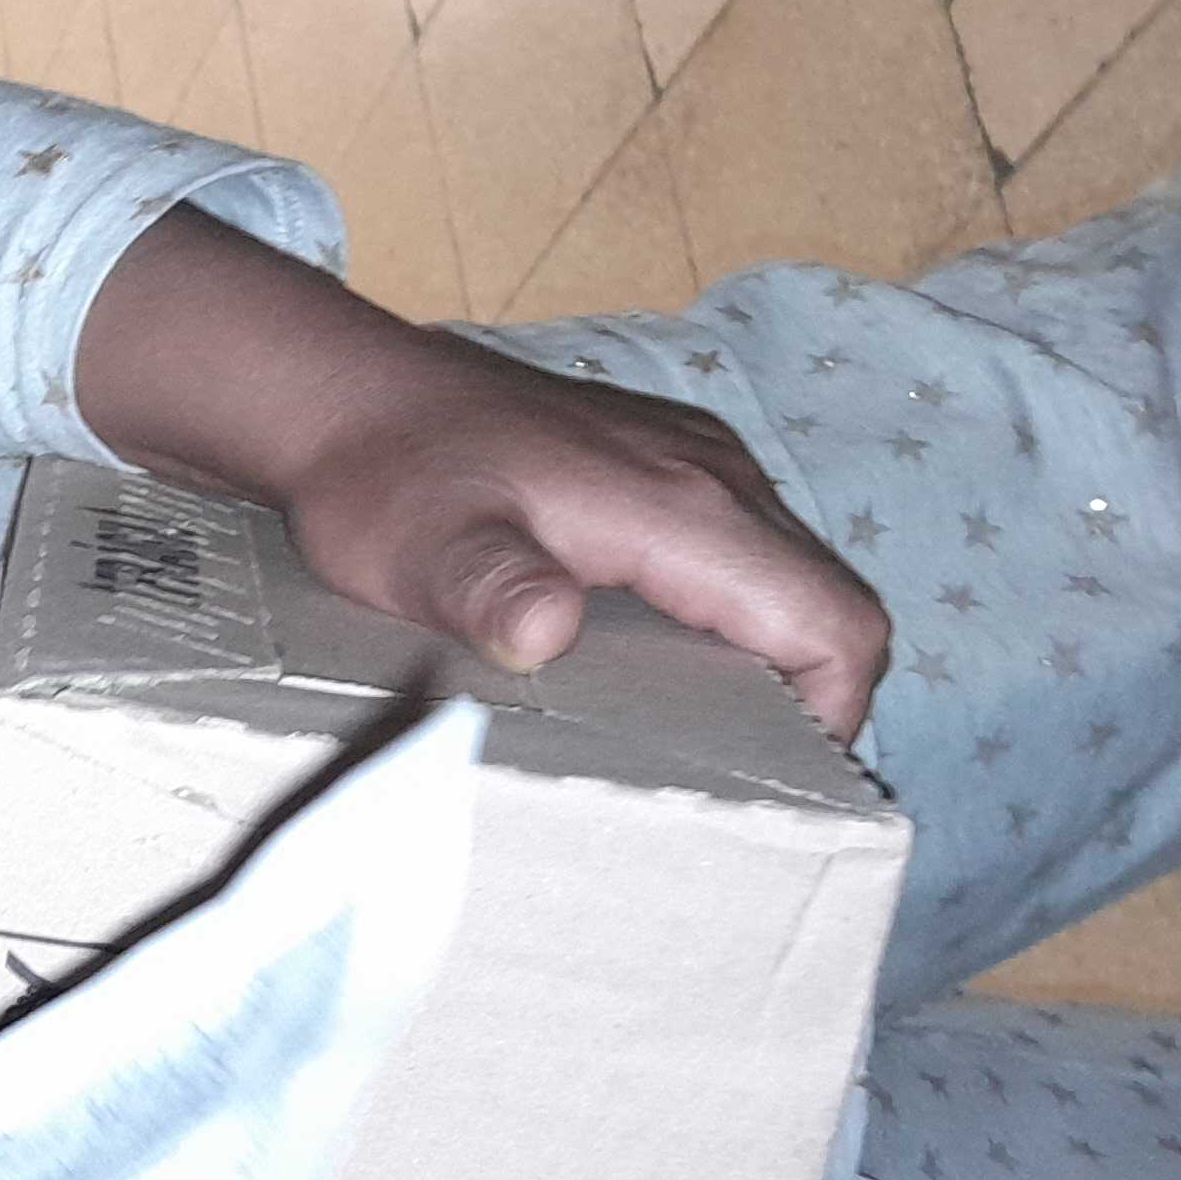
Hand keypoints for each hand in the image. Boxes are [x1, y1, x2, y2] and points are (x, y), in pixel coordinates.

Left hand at [74, 209, 890, 741]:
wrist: (346, 395)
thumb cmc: (384, 478)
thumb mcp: (423, 550)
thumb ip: (490, 589)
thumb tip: (547, 631)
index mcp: (685, 509)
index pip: (833, 622)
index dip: (834, 714)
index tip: (782, 782)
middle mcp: (714, 477)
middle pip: (827, 603)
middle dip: (811, 699)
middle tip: (746, 784)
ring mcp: (691, 462)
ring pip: (786, 576)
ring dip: (770, 657)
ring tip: (707, 742)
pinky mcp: (659, 463)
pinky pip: (738, 551)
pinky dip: (731, 616)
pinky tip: (659, 669)